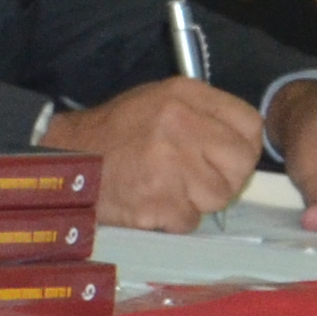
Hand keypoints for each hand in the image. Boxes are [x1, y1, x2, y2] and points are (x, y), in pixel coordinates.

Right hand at [56, 74, 266, 231]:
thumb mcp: (159, 102)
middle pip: (240, 163)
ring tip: (167, 189)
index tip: (224, 158)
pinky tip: (150, 203)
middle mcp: (180, 123)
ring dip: (196, 201)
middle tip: (197, 180)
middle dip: (224, 179)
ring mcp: (169, 163)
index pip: (250, 124)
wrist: (66, 160)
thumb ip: (202, 115)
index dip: (242, 147)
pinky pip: (189, 220)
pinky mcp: (157, 200)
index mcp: (184, 95)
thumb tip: (242, 144)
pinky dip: (172, 220)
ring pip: (218, 197)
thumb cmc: (115, 134)